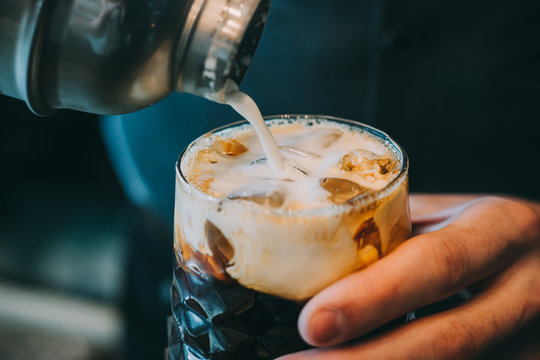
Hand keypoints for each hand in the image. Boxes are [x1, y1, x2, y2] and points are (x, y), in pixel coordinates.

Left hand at [277, 195, 539, 359]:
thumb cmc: (487, 233)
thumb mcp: (452, 218)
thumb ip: (396, 234)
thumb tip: (310, 249)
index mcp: (501, 230)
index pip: (436, 264)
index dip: (373, 298)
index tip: (312, 322)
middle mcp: (528, 288)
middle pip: (447, 339)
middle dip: (364, 359)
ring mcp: (536, 338)